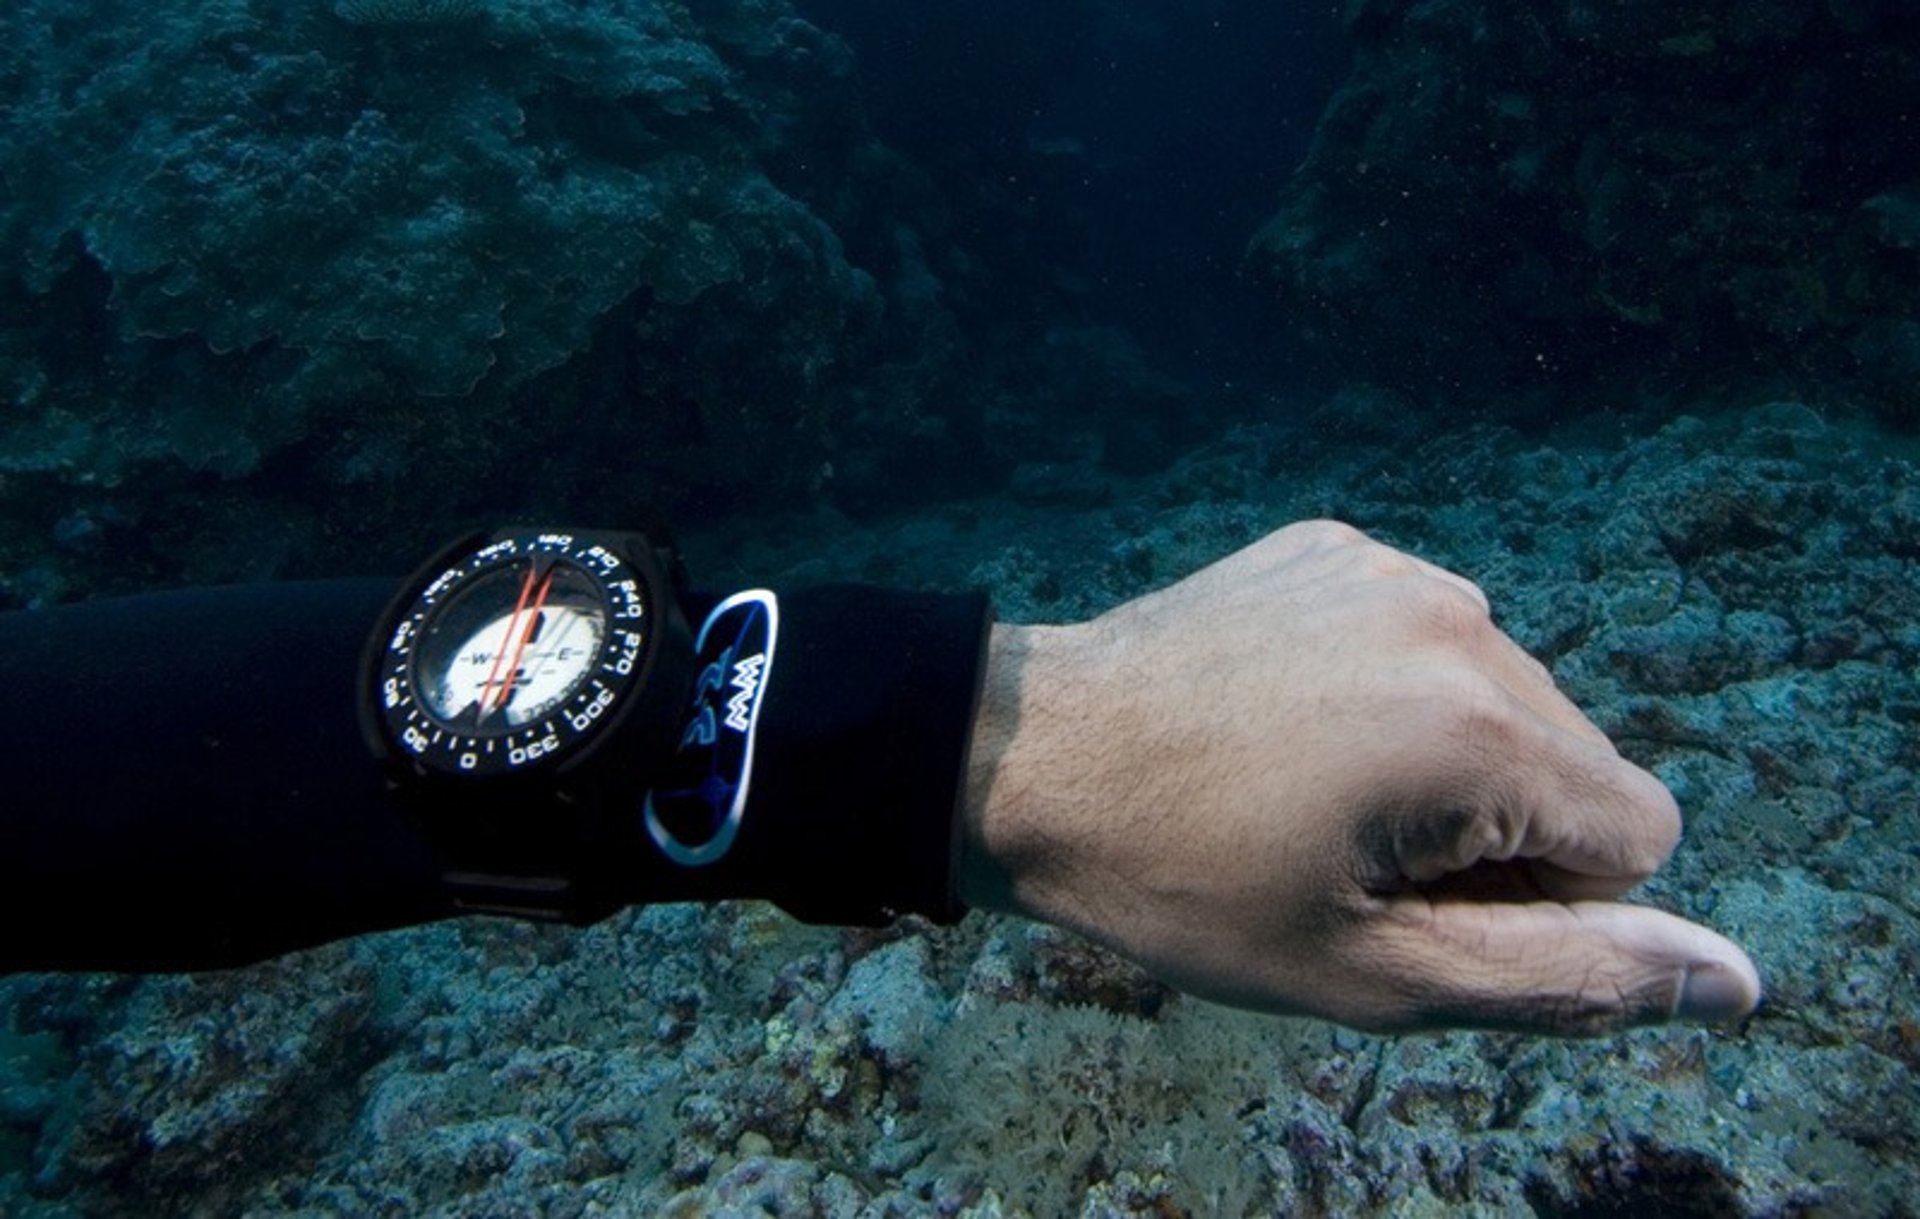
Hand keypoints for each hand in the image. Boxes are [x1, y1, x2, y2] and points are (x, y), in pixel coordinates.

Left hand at [958, 520, 1760, 1034]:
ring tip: (1306, 787)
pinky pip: (1427, 637)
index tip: (1413, 896)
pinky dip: (1387, 690)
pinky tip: (1284, 721)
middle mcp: (1459, 618)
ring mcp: (1391, 567)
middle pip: (1576, 761)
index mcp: (1480, 727)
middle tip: (1345, 852)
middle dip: (1496, 827)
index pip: (1641, 836)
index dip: (1543, 896)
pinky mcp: (1336, 545)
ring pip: (1506, 697)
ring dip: (1443, 759)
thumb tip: (1731, 978)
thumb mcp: (1372, 973)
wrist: (1021, 759)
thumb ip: (1568, 976)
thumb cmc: (1182, 882)